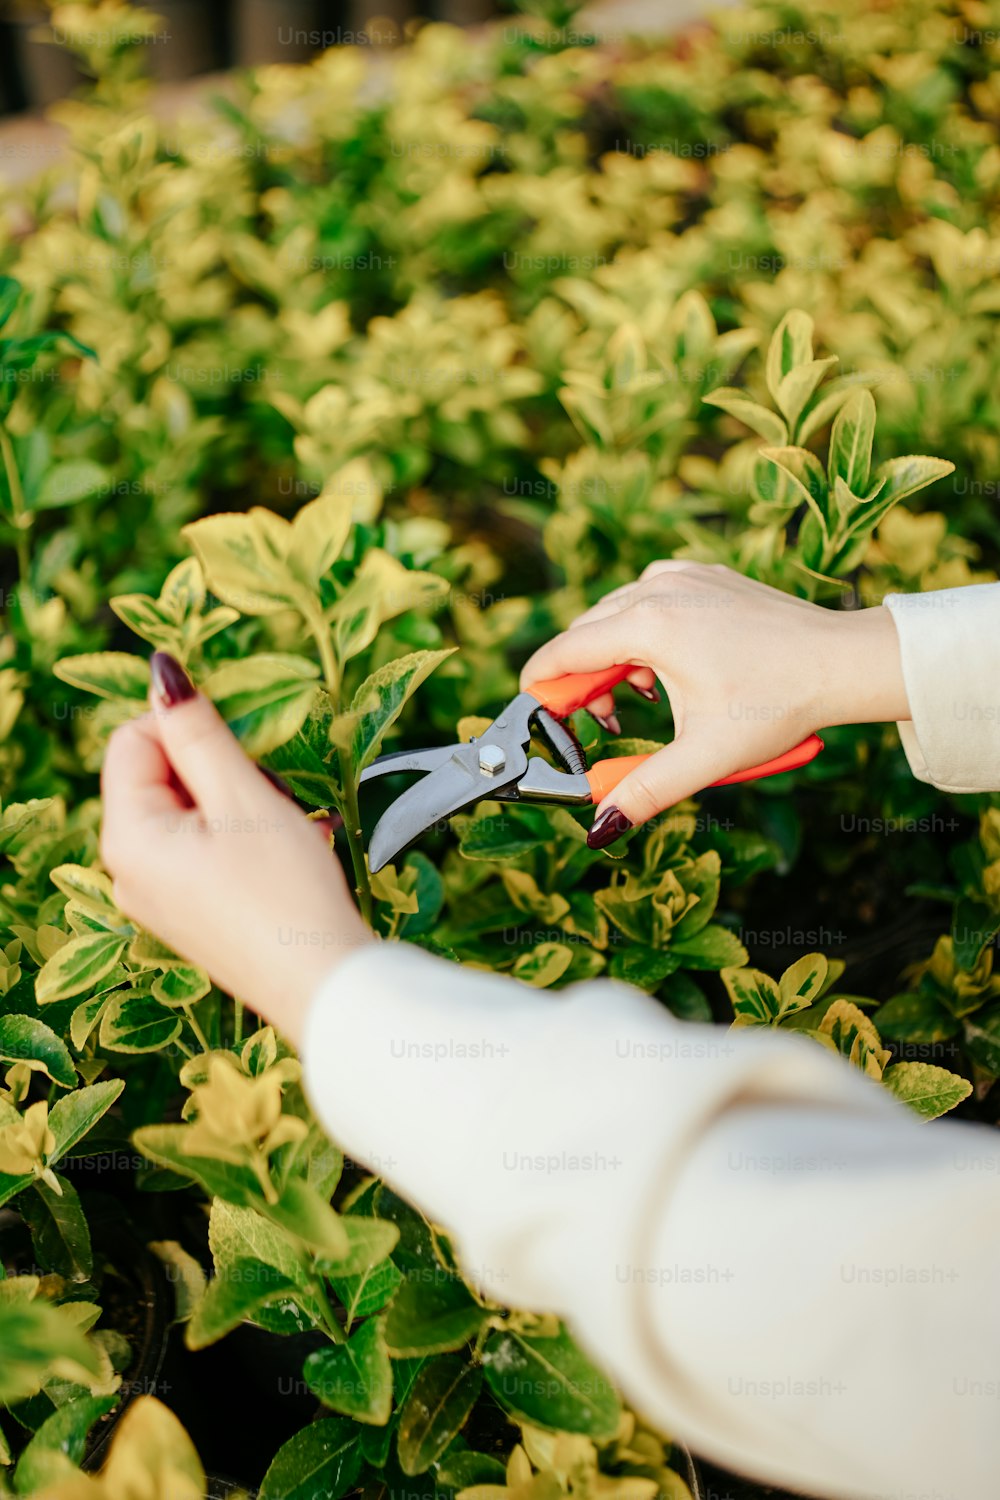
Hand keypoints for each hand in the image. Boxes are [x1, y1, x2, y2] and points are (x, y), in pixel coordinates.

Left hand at [100, 653, 370, 1048]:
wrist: (325, 986)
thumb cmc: (287, 894)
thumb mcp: (244, 797)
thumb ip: (199, 731)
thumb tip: (162, 672)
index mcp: (129, 836)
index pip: (132, 739)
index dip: (189, 728)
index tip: (245, 751)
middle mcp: (130, 869)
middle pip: (160, 775)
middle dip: (220, 769)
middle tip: (270, 798)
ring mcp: (159, 895)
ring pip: (190, 810)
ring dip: (240, 801)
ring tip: (284, 830)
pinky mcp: (191, 912)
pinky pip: (205, 847)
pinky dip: (245, 835)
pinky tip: (285, 853)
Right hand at [521, 563, 909, 847]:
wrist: (842, 663)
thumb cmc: (779, 704)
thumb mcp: (705, 756)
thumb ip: (644, 791)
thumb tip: (600, 826)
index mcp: (649, 625)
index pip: (563, 653)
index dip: (541, 691)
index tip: (536, 720)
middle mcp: (659, 588)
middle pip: (586, 634)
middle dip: (581, 683)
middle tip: (600, 727)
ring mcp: (683, 576)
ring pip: (616, 616)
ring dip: (612, 659)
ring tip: (636, 703)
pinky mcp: (704, 576)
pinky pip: (649, 601)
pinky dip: (642, 636)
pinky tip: (665, 672)